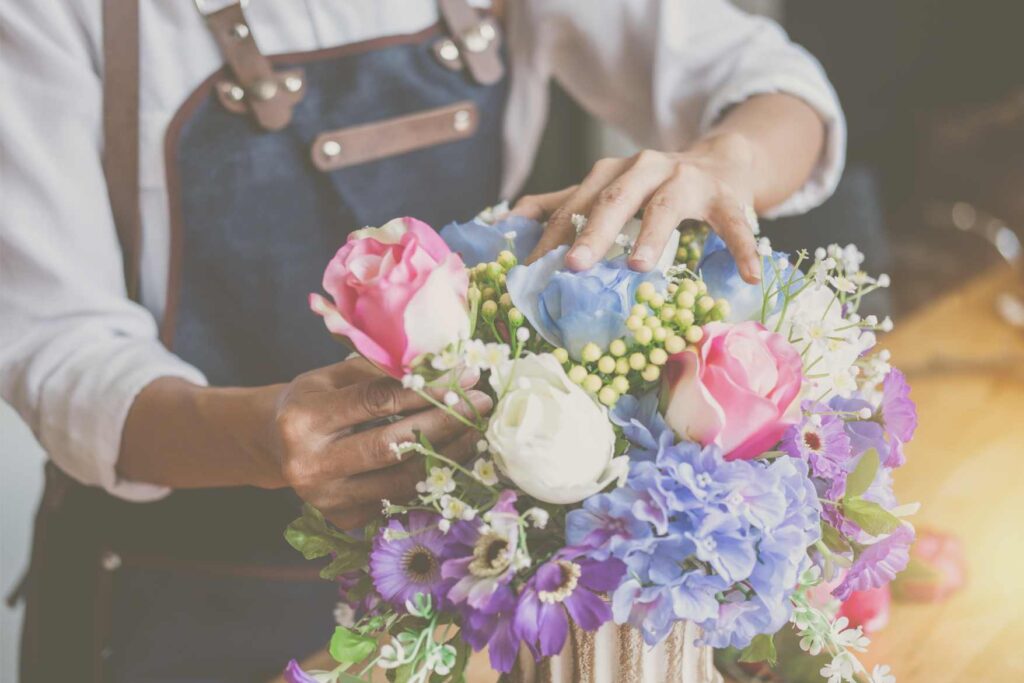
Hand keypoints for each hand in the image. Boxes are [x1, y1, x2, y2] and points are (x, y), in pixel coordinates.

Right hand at [270, 358, 490, 528]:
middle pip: (392, 445)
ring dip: (447, 455)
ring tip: (477, 432)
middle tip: (481, 404)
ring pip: (401, 480)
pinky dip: (431, 478)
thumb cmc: (313, 400)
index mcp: (304, 419)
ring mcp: (326, 499)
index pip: (378, 402)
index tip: (466, 376)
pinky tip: (455, 458)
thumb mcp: (333, 376)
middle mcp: (310, 464)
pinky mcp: (343, 520)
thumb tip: (445, 366)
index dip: (427, 389)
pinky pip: (399, 499)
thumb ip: (381, 372)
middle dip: (444, 423)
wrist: (275, 445)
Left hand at [512, 133, 762, 282]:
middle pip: (614, 199)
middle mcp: (646, 168)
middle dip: (592, 231)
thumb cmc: (655, 187)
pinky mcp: (727, 196)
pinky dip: (741, 248)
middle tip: (574, 265)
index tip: (529, 269)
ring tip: (639, 266)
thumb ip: (563, 202)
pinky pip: (733, 223)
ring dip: (652, 235)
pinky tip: (749, 275)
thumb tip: (508, 219)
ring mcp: (688, 179)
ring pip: (666, 205)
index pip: (575, 204)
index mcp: (612, 172)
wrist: (722, 160)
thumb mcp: (609, 189)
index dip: (551, 236)